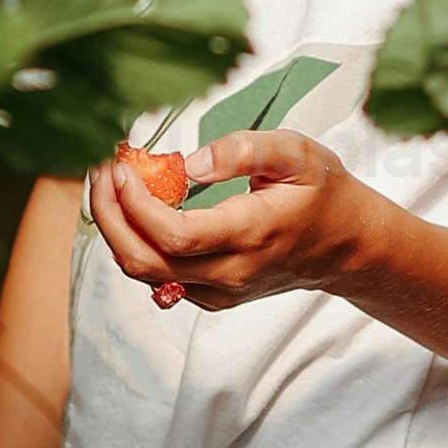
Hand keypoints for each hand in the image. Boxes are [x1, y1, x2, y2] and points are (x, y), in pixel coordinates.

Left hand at [89, 128, 386, 315]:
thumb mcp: (297, 154)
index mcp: (250, 234)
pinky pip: (159, 278)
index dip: (135, 204)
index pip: (173, 234)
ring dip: (116, 231)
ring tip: (110, 186)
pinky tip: (135, 209)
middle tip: (101, 174)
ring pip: (145, 274)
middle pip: (145, 261)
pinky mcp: (213, 296)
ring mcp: (220, 291)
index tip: (121, 167)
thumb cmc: (322, 193)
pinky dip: (136, 244)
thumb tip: (190, 164)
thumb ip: (245, 150)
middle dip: (109, 217)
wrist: (347, 245)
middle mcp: (230, 272)